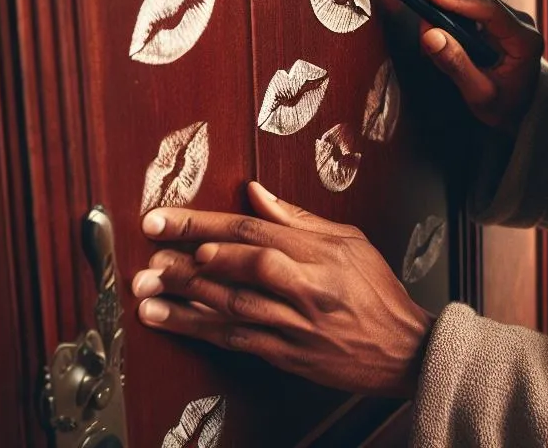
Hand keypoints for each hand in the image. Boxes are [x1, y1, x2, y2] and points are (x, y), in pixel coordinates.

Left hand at [131, 182, 434, 398]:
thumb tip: (255, 193)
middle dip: (188, 258)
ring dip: (184, 297)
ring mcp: (294, 325)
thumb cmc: (377, 291)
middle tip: (149, 252)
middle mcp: (307, 288)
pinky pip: (237, 339)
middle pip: (240, 267)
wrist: (401, 349)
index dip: (206, 224)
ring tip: (146, 288)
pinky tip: (172, 320)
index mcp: (322, 253)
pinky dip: (201, 329)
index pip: (254, 231)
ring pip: (232, 306)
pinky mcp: (285, 354)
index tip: (168, 219)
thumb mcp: (348, 241)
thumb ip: (298, 218)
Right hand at [418, 0, 543, 136]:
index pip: (491, 9)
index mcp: (525, 40)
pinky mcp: (495, 17)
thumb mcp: (479, 94)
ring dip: (445, 5)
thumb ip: (456, 65)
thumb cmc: (504, 106)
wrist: (519, 109)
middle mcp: (519, 21)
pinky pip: (468, 2)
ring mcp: (508, 17)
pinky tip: (440, 34)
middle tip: (422, 22)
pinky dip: (449, 11)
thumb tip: (429, 34)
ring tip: (430, 35)